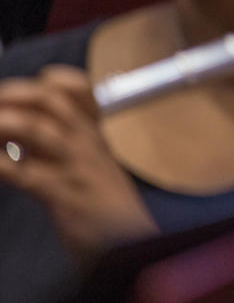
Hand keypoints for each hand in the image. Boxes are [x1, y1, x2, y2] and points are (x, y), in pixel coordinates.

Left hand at [0, 66, 155, 260]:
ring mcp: (77, 167)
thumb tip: (19, 134)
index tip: (26, 86)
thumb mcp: (90, 169)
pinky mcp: (65, 195)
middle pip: (52, 101)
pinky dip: (1, 165)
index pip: (78, 91)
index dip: (51, 81)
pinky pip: (26, 174)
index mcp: (95, 136)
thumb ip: (59, 149)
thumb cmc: (105, 210)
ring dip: (5, 122)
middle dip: (15, 94)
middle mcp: (87, 143)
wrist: (129, 244)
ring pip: (40, 129)